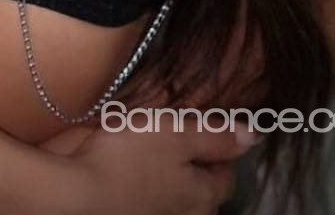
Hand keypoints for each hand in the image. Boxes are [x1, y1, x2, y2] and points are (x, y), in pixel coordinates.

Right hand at [41, 113, 256, 214]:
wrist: (79, 193)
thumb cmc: (130, 157)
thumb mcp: (177, 133)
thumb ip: (217, 136)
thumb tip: (255, 135)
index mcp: (203, 195)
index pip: (227, 176)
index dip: (222, 150)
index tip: (209, 128)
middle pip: (205, 192)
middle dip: (200, 168)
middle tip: (182, 137)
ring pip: (178, 198)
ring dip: (174, 177)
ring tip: (157, 151)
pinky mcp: (134, 214)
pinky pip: (153, 199)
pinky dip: (151, 184)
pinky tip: (136, 169)